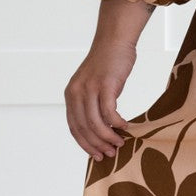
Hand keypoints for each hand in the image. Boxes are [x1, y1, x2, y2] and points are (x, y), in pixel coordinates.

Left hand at [64, 38, 135, 159]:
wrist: (114, 41)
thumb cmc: (108, 64)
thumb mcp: (93, 85)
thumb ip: (92, 104)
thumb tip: (103, 128)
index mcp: (71, 95)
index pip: (74, 127)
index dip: (85, 144)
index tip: (96, 155)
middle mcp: (76, 93)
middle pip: (84, 128)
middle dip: (97, 145)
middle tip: (111, 153)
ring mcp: (89, 89)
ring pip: (96, 123)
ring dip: (108, 137)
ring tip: (120, 143)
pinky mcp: (104, 85)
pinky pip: (109, 112)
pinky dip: (117, 123)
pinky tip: (125, 126)